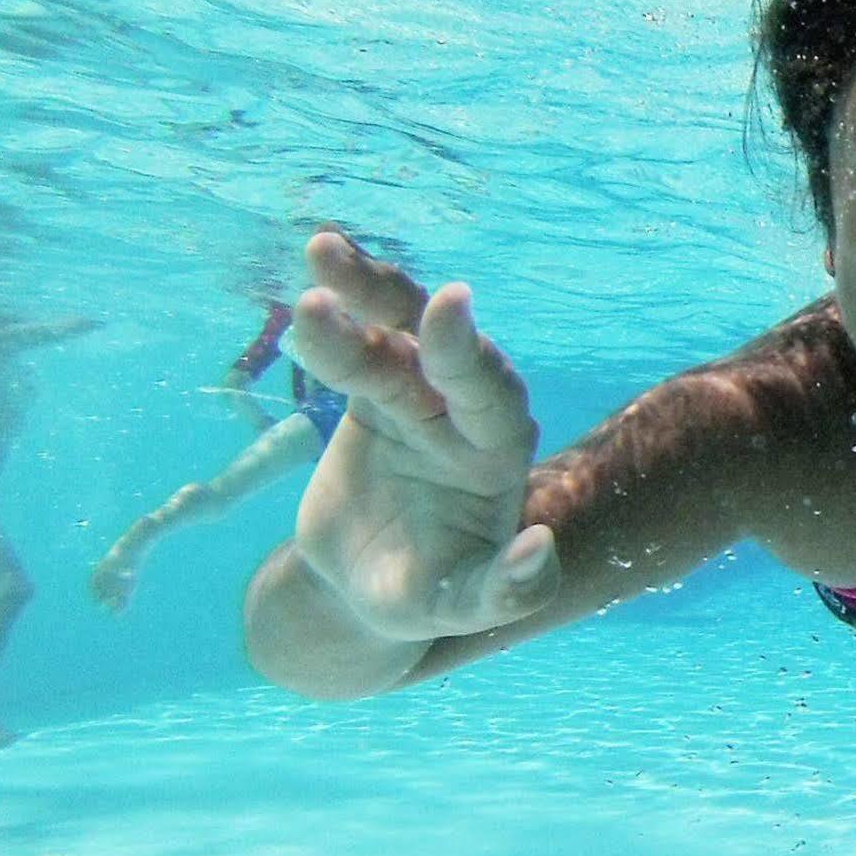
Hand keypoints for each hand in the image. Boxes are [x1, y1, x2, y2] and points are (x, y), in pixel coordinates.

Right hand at [288, 231, 558, 640]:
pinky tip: (315, 262)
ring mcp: (419, 394)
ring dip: (363, 291)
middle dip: (416, 312)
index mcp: (497, 456)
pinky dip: (337, 309)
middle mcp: (465, 413)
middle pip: (443, 352)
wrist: (362, 588)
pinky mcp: (374, 390)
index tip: (450, 304)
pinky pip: (355, 341)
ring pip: (394, 333)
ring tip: (322, 250)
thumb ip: (503, 589)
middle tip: (373, 277)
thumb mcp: (458, 605)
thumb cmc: (423, 596)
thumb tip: (539, 547)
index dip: (468, 354)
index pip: (491, 397)